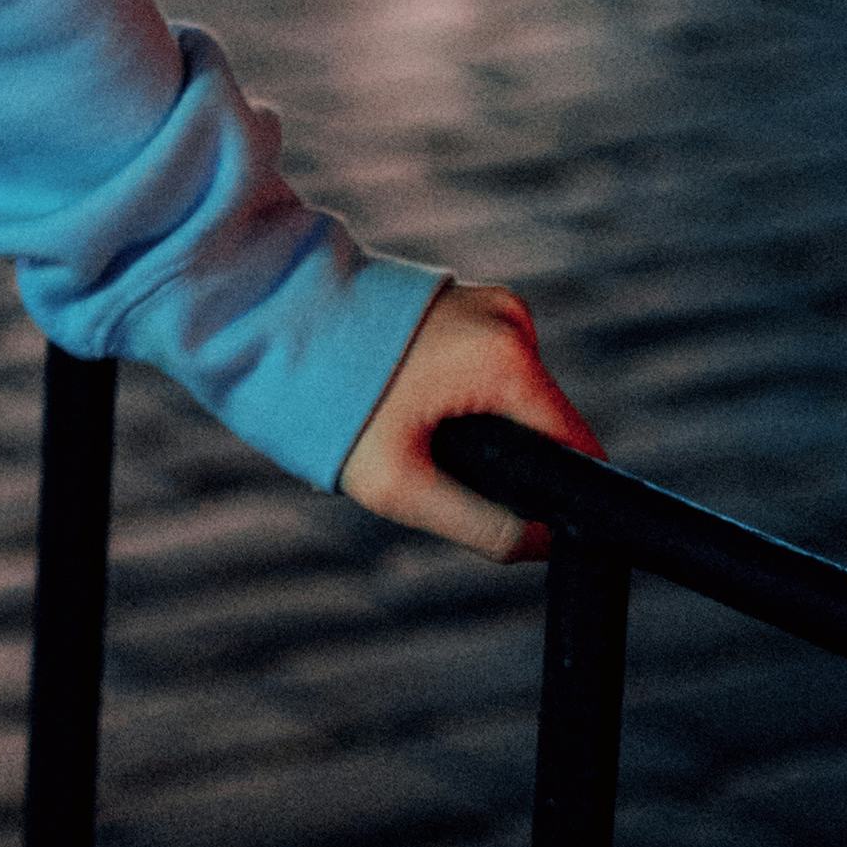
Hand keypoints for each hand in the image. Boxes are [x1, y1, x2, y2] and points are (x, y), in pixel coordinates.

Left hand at [336, 277, 601, 561]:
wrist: (270, 320)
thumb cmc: (328, 404)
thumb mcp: (401, 486)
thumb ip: (482, 527)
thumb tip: (544, 545)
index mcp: (508, 357)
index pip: (576, 445)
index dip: (557, 494)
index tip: (515, 515)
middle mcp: (511, 319)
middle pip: (542, 423)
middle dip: (502, 457)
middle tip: (427, 460)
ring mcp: (488, 303)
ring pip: (512, 398)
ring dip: (475, 424)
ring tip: (405, 423)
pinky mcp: (465, 302)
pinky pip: (485, 369)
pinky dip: (457, 394)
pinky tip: (405, 397)